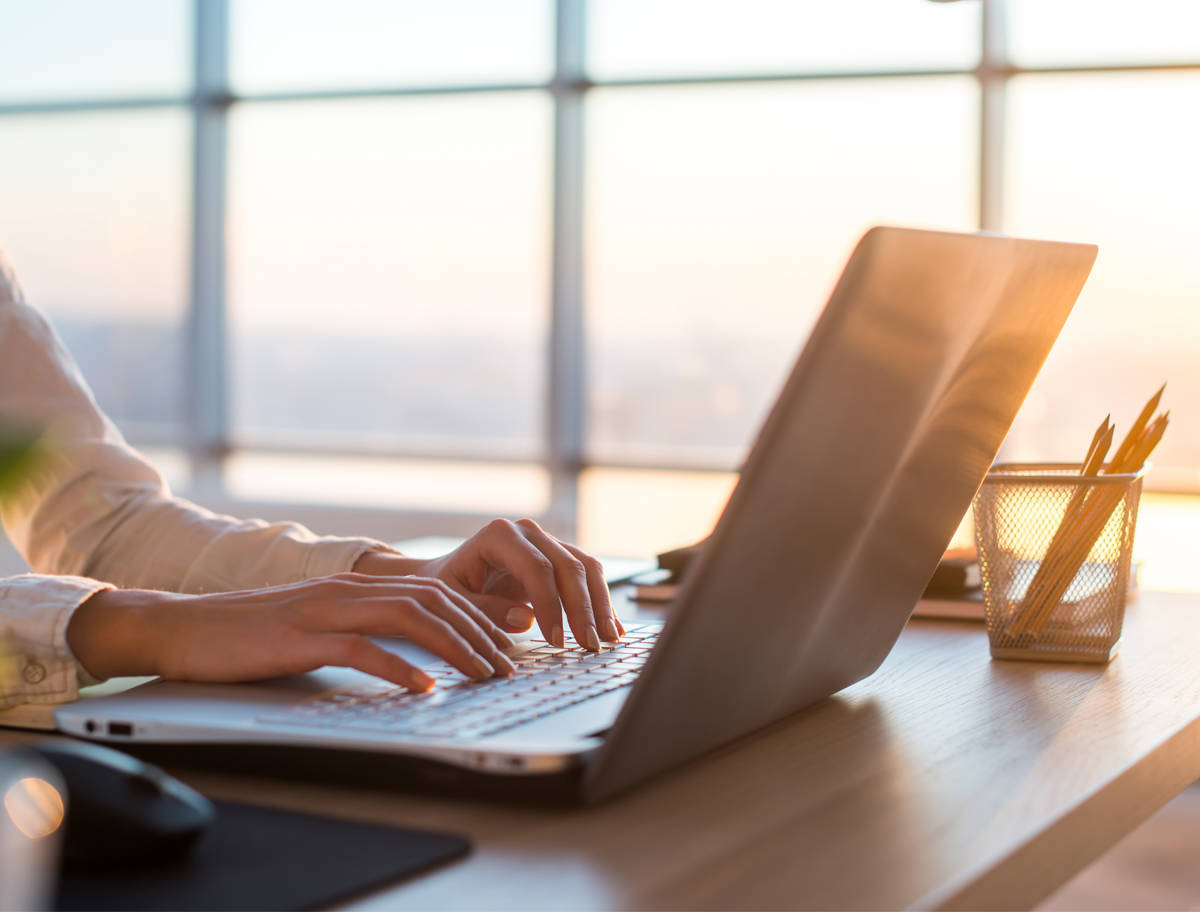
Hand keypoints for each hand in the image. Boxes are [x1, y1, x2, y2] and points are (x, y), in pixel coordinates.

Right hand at [66, 573, 516, 690]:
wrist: (185, 627)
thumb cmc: (253, 634)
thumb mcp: (319, 626)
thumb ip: (363, 630)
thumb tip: (411, 655)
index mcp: (357, 586)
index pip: (434, 591)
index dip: (479, 612)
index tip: (512, 638)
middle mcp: (348, 590)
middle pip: (433, 601)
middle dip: (480, 631)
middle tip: (510, 664)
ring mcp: (325, 610)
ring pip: (408, 618)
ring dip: (454, 647)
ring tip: (484, 674)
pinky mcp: (300, 637)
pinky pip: (360, 649)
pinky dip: (398, 668)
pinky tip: (424, 688)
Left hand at [353, 519, 623, 649]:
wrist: (447, 576)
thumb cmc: (446, 588)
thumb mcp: (453, 602)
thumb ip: (485, 610)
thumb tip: (527, 618)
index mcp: (500, 535)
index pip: (537, 568)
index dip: (551, 605)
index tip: (556, 641)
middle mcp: (529, 532)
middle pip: (568, 567)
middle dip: (582, 609)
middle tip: (590, 646)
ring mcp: (547, 542)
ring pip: (586, 568)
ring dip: (600, 606)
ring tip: (608, 641)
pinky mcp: (560, 557)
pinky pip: (588, 576)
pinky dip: (601, 602)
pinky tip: (613, 629)